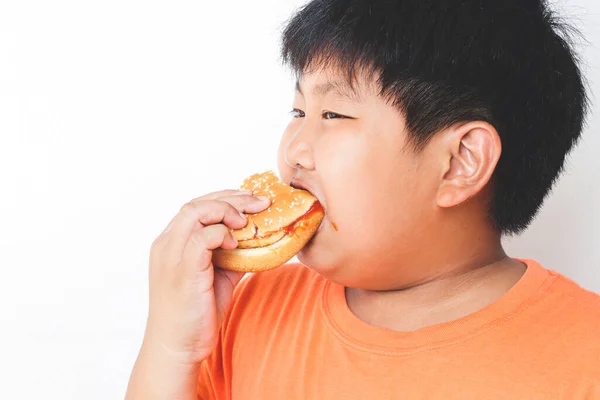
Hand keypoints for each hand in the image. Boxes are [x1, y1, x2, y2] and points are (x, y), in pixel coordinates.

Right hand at [143, 189, 269, 364]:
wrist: (178, 347)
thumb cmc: (196, 313)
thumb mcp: (218, 276)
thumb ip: (231, 255)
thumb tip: (257, 240)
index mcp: (171, 242)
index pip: (197, 205)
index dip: (225, 198)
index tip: (252, 199)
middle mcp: (167, 243)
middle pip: (198, 203)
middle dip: (233, 198)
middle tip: (261, 202)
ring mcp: (171, 254)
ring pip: (196, 212)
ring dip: (227, 211)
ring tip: (247, 221)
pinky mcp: (182, 268)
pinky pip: (202, 237)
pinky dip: (223, 234)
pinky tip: (237, 244)